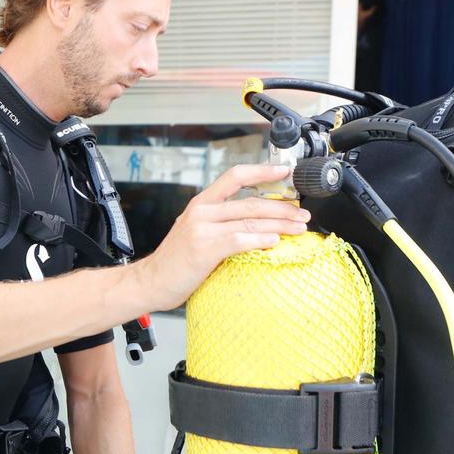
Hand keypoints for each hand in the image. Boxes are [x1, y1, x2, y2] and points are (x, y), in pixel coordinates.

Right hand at [133, 164, 308, 309]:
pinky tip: (274, 241)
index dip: (262, 171)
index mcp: (202, 203)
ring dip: (279, 224)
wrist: (151, 282)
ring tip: (298, 228)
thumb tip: (258, 223)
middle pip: (250, 202)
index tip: (285, 172)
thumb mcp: (197, 232)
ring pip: (249, 219)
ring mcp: (202, 228)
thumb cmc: (177, 262)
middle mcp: (202, 211)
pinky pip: (239, 240)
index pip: (235, 176)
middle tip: (302, 213)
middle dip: (282, 207)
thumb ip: (221, 223)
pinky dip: (259, 239)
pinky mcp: (204, 248)